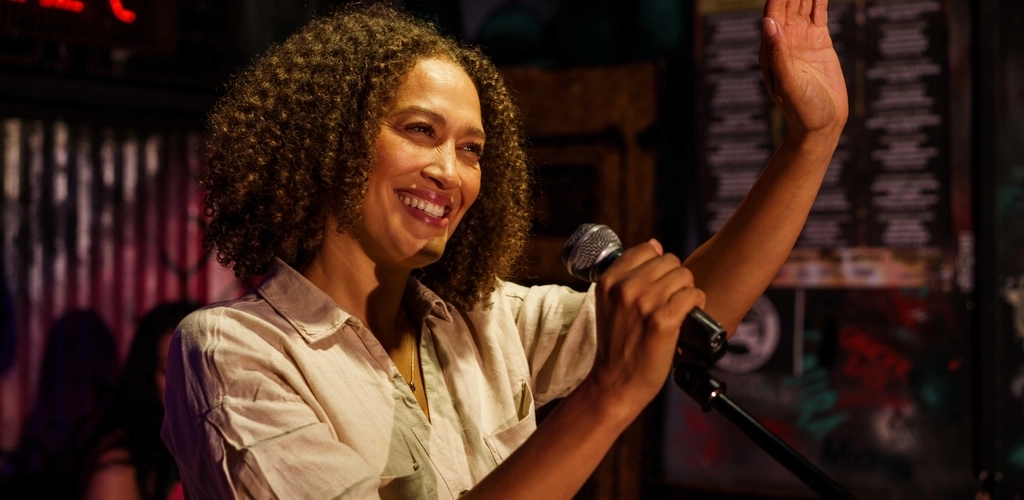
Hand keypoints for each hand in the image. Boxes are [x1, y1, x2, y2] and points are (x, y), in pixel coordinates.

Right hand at [587, 239, 705, 415]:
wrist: (615, 382)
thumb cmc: (617, 344)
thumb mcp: (609, 303)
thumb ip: (628, 273)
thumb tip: (654, 244)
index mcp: (609, 280)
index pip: (647, 249)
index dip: (657, 266)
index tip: (656, 285)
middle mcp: (625, 287)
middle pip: (669, 261)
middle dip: (674, 279)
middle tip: (669, 301)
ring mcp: (644, 303)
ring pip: (684, 276)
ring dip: (686, 292)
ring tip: (677, 310)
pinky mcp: (663, 320)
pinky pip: (693, 295)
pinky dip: (696, 304)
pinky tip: (686, 317)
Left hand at [759, 0, 848, 138]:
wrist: (821, 125)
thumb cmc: (801, 109)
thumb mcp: (788, 82)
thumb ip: (778, 53)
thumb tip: (767, 22)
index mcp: (770, 49)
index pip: (773, 12)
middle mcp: (783, 40)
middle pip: (788, 3)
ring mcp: (801, 39)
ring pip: (803, 4)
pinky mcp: (819, 42)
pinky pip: (819, 13)